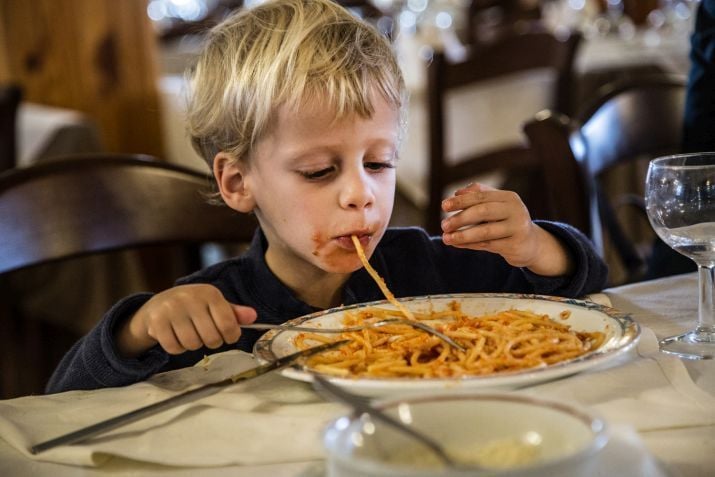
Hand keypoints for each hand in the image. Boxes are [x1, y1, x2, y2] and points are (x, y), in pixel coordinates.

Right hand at [116, 284, 256, 357]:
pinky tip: (176, 337)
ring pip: (193, 345)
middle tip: (206, 335)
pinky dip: (178, 348)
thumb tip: (253, 317)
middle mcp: (190, 298)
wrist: (158, 305)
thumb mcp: (214, 306)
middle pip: (211, 338)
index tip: (228, 336)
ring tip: (190, 334)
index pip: (228, 324)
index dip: (231, 336)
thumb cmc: (193, 307)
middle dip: (212, 342)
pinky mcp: (157, 322)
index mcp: (209, 293)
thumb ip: (234, 313)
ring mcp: (172, 309)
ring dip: (194, 346)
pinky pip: (174, 348)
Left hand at [440, 183, 571, 275]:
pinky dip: (470, 245)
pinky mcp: (515, 245)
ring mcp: (517, 228)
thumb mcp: (496, 206)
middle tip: (443, 225)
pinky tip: (457, 244)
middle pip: (483, 211)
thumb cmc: (506, 222)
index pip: (481, 196)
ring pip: (485, 231)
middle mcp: (515, 210)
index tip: (444, 206)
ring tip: (446, 238)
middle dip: (460, 218)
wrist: (530, 244)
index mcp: (508, 197)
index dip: (461, 201)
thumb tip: (457, 192)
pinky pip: (488, 245)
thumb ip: (478, 196)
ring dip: (462, 235)